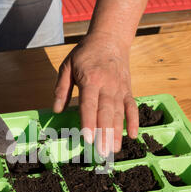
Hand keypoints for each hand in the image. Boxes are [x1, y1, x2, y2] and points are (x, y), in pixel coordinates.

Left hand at [53, 32, 138, 156]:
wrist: (110, 39)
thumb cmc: (85, 54)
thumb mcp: (67, 66)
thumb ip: (61, 88)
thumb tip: (56, 110)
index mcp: (90, 79)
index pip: (89, 104)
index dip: (89, 122)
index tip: (88, 138)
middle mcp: (107, 86)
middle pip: (106, 113)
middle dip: (104, 134)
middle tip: (101, 152)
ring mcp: (119, 89)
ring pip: (119, 113)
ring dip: (117, 133)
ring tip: (114, 150)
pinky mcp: (128, 90)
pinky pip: (132, 108)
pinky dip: (134, 121)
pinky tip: (132, 136)